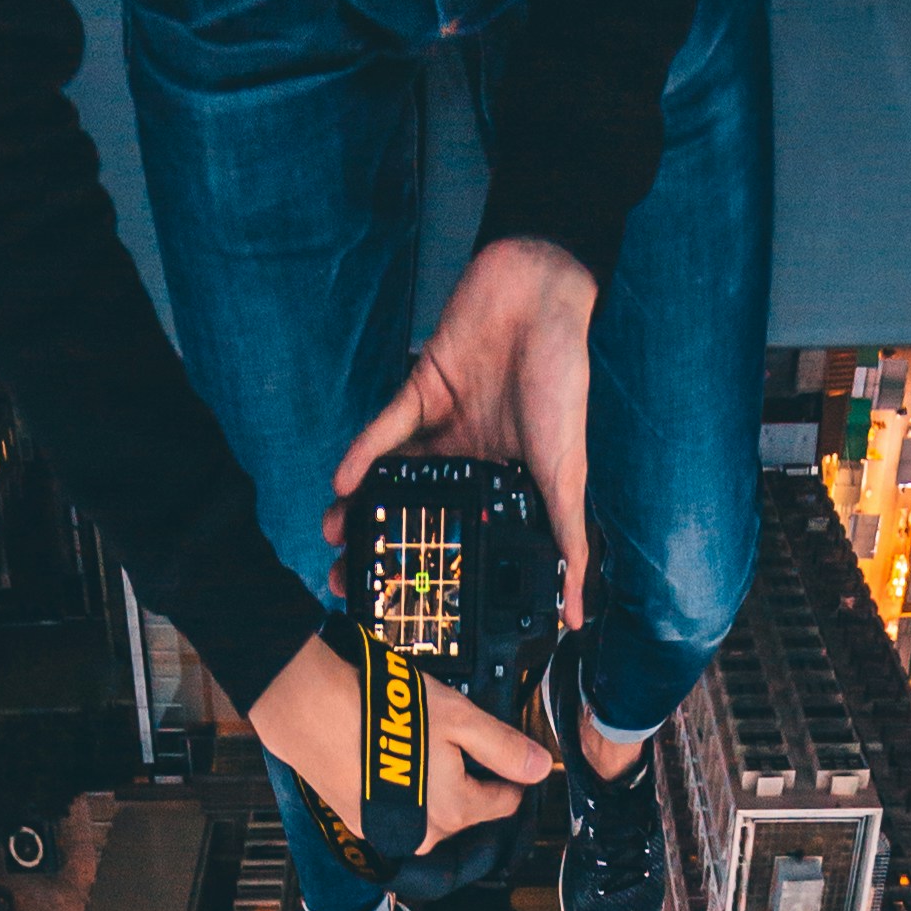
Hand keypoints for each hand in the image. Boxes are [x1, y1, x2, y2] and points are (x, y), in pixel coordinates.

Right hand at [248, 632, 550, 861]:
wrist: (312, 713)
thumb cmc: (386, 712)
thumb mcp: (459, 719)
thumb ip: (504, 748)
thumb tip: (541, 767)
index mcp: (457, 810)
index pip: (504, 803)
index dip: (512, 776)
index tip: (509, 757)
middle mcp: (426, 834)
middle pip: (465, 810)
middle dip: (466, 778)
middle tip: (450, 737)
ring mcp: (390, 833)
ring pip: (430, 813)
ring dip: (432, 786)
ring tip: (415, 744)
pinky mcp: (360, 824)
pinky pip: (396, 812)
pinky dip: (399, 790)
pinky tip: (385, 757)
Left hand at [325, 237, 602, 629]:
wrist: (543, 296)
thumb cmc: (564, 381)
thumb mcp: (567, 474)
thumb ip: (566, 538)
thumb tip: (575, 613)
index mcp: (501, 485)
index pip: (460, 536)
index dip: (432, 569)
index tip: (402, 604)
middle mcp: (466, 460)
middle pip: (415, 512)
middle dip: (381, 544)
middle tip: (347, 580)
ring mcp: (440, 427)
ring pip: (391, 475)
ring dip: (361, 504)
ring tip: (335, 536)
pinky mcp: (420, 391)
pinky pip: (385, 429)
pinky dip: (364, 453)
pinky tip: (344, 481)